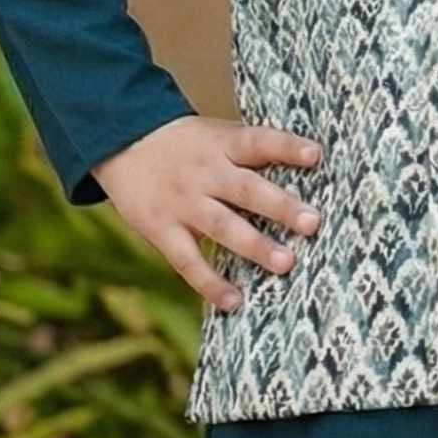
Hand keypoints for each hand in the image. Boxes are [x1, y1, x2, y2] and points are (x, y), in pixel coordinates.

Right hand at [92, 116, 323, 312]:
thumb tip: (311, 167)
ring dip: (255, 246)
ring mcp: (183, 203)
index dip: (287, 147)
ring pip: (222, 226)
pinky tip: (234, 302)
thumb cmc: (186, 144)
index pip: (259, 142)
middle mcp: (205, 173)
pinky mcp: (162, 230)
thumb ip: (252, 153)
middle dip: (281, 206)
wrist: (120, 141)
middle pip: (246, 189)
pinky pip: (188, 261)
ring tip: (286, 264)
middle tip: (314, 223)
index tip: (316, 155)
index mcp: (222, 144)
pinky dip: (210, 283)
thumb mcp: (216, 135)